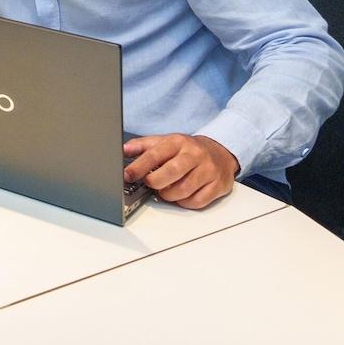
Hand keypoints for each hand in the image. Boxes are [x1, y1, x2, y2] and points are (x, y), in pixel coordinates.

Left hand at [123, 133, 238, 209]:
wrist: (220, 152)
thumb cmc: (188, 150)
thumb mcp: (165, 142)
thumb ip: (143, 146)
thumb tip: (123, 150)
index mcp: (178, 142)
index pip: (155, 154)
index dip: (139, 167)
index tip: (127, 176)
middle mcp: (195, 154)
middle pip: (171, 173)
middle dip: (155, 182)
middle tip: (150, 183)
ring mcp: (208, 170)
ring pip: (183, 190)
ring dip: (168, 195)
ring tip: (165, 190)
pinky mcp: (218, 185)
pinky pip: (197, 202)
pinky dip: (184, 202)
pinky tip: (181, 196)